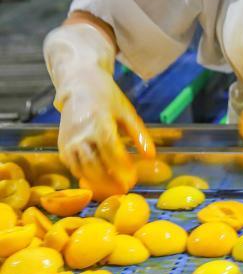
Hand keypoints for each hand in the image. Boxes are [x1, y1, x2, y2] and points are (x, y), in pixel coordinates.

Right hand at [45, 23, 153, 192]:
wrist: (78, 85)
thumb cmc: (107, 97)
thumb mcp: (127, 112)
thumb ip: (139, 135)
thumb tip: (151, 156)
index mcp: (99, 121)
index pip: (110, 149)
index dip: (121, 166)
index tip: (132, 177)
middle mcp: (80, 132)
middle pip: (94, 163)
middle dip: (110, 179)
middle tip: (125, 188)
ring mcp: (68, 140)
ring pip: (81, 168)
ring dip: (97, 182)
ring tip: (113, 188)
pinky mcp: (61, 145)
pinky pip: (72, 166)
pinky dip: (84, 176)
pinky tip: (98, 181)